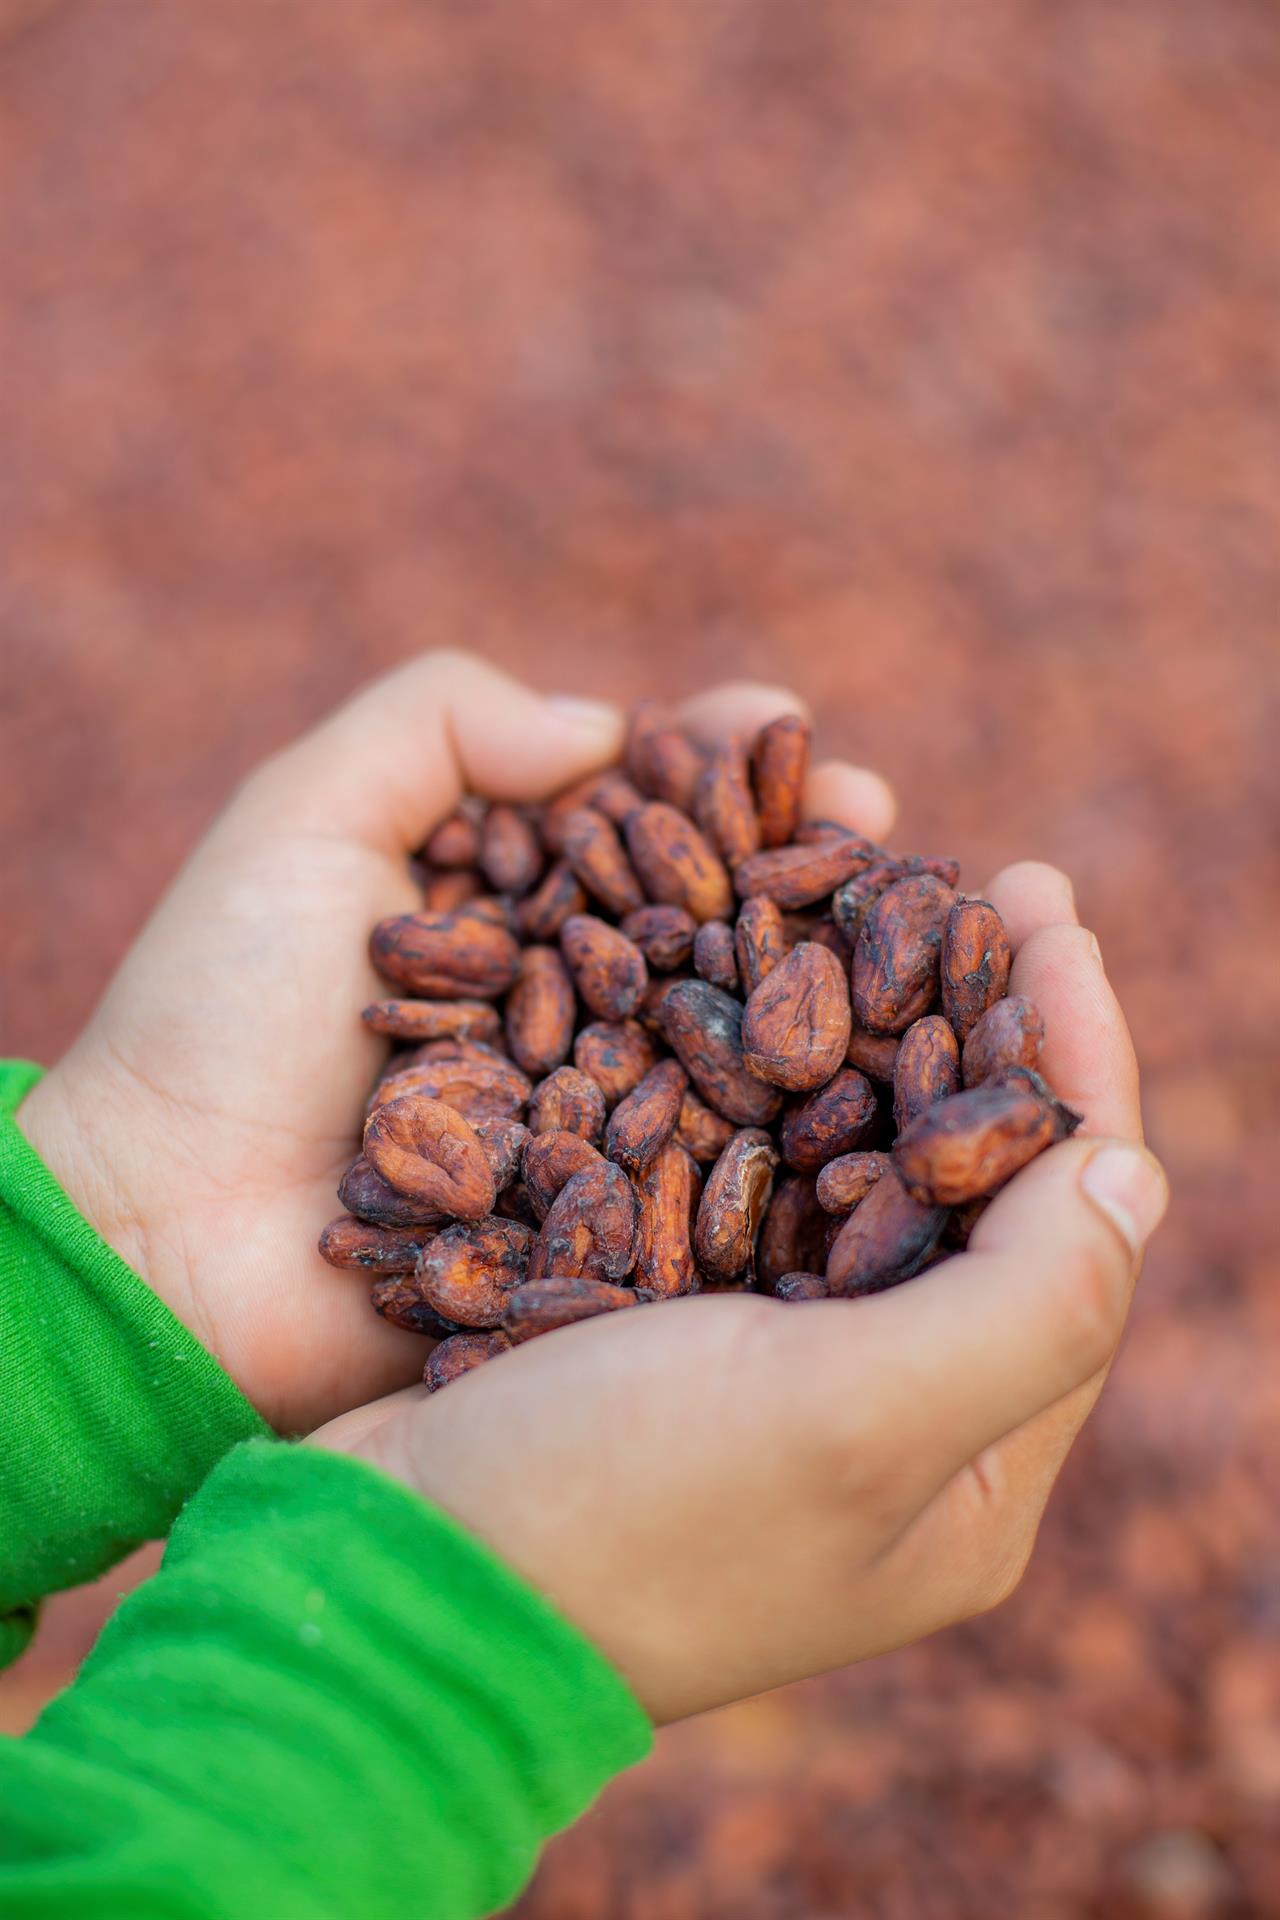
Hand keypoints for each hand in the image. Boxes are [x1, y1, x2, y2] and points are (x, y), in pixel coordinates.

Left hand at [16, 653, 892, 1434]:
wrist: (158, 1234)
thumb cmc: (211, 1016)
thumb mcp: (301, 819)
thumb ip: (437, 724)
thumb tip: (601, 725)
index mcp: (503, 908)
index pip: (632, 815)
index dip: (712, 766)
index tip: (786, 722)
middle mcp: (569, 1007)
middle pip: (708, 916)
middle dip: (799, 863)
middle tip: (882, 819)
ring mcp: (598, 1120)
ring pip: (734, 1036)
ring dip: (824, 982)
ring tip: (911, 928)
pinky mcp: (610, 1231)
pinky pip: (718, 1168)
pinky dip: (798, 1122)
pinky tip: (876, 1078)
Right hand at [317, 859, 1166, 1723]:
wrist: (388, 1568)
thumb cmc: (622, 1507)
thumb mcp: (857, 1420)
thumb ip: (1028, 1304)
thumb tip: (1132, 1171)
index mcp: (973, 1471)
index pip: (1073, 1237)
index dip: (1075, 1066)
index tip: (1047, 913)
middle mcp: (892, 1420)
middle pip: (978, 1191)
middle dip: (990, 1030)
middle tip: (994, 884)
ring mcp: (777, 1371)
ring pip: (868, 1167)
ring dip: (888, 1032)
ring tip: (897, 898)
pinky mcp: (675, 1326)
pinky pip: (758, 1174)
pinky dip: (776, 1072)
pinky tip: (770, 978)